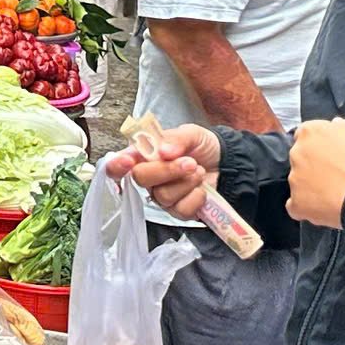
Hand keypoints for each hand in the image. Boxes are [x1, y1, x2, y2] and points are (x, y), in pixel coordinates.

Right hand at [102, 126, 221, 221]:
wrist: (228, 164)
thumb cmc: (203, 147)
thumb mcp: (192, 133)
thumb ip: (176, 138)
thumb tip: (163, 151)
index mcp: (144, 156)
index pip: (118, 163)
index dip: (117, 165)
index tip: (128, 161)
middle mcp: (149, 177)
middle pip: (140, 179)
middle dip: (167, 170)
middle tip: (190, 162)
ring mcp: (162, 196)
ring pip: (162, 196)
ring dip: (187, 182)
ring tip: (199, 171)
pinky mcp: (178, 211)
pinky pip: (180, 210)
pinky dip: (196, 197)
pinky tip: (202, 189)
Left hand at [286, 118, 344, 229]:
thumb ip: (344, 128)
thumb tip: (335, 125)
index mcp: (311, 131)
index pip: (307, 136)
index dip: (321, 147)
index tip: (332, 156)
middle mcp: (297, 152)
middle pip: (301, 159)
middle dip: (315, 167)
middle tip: (337, 177)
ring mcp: (295, 178)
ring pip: (300, 183)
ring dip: (312, 188)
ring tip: (336, 195)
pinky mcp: (297, 203)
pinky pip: (297, 206)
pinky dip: (308, 209)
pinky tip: (326, 209)